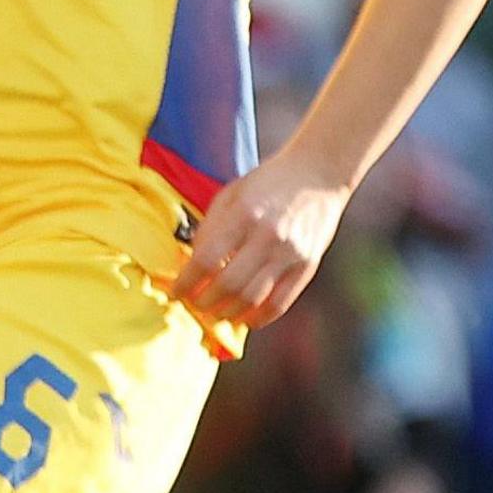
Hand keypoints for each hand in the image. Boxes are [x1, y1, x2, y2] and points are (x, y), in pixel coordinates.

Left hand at [168, 147, 354, 328]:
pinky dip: (258, 318)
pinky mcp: (307, 266)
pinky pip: (280, 303)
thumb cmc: (268, 181)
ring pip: (252, 299)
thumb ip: (210, 228)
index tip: (174, 292)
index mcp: (244, 214)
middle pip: (228, 285)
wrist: (318, 173)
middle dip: (203, 302)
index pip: (207, 260)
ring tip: (215, 313)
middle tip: (193, 304)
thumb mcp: (231, 194)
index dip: (186, 282)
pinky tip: (244, 319)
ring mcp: (290, 254)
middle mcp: (268, 236)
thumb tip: (190, 265)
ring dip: (227, 314)